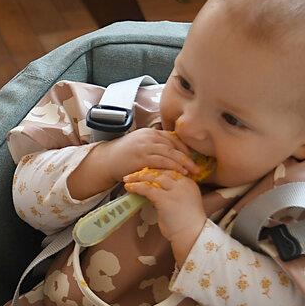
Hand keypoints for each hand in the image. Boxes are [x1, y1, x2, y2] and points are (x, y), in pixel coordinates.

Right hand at [69, 129, 196, 199]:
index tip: (194, 157)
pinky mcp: (142, 157)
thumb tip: (172, 153)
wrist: (106, 161)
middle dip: (188, 156)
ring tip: (192, 171)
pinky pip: (162, 161)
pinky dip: (173, 167)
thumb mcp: (140, 145)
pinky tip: (180, 173)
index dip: (185, 148)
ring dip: (183, 163)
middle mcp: (149, 137)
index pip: (173, 138)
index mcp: (151, 132)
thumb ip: (154, 146)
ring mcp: (145, 146)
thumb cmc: (123, 156)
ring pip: (170, 153)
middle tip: (198, 167)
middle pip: (174, 145)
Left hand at [124, 168, 207, 262]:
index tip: (144, 172)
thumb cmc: (186, 223)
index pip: (169, 170)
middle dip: (145, 171)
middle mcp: (183, 184)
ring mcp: (175, 191)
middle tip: (132, 174)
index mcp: (188, 183)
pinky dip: (136, 187)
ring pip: (153, 177)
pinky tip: (129, 187)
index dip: (155, 170)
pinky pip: (147, 189)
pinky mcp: (165, 199)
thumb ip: (171, 194)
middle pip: (161, 172)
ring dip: (138, 177)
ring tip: (127, 179)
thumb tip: (155, 190)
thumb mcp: (182, 202)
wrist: (192, 235)